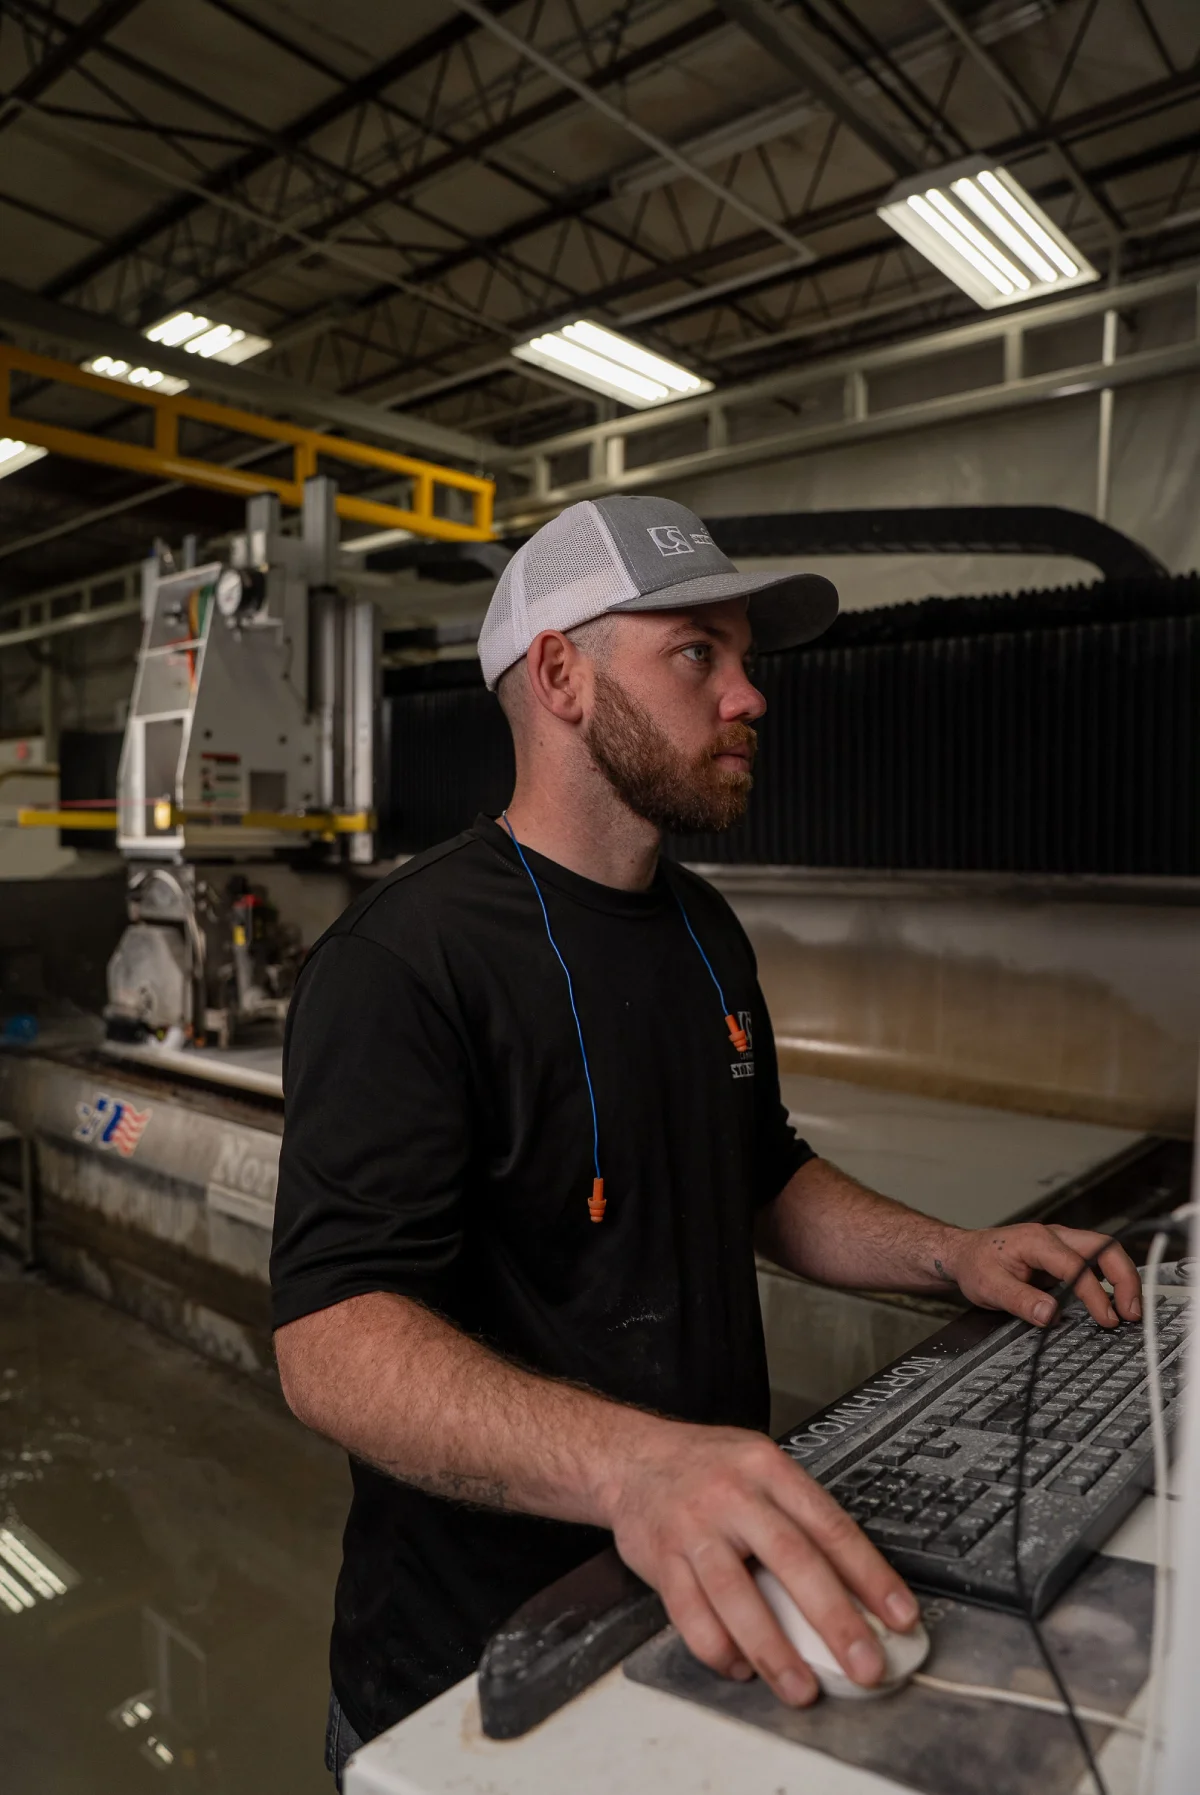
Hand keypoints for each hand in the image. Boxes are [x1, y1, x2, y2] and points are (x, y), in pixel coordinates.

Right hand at [599, 1418, 920, 1705]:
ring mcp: (693, 1528)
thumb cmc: (708, 1468)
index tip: (900, 1617)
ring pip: (737, 1596)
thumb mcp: (760, 1467)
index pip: (830, 1526)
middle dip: (834, 1620)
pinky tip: (740, 1668)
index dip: (870, 1575)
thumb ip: (799, 1517)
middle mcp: (732, 1495)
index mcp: (768, 1469)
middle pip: (791, 1560)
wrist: (631, 1458)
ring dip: (773, 1650)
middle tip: (865, 1665)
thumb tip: (856, 1588)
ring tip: (802, 1689)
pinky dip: (718, 1650)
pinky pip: (689, 1615)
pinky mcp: (661, 1560)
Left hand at [936, 1222, 1141, 1328]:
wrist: (964, 1253)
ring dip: (1122, 1278)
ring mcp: (1062, 1244)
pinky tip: (1115, 1300)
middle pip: (1104, 1247)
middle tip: (1132, 1311)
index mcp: (1036, 1241)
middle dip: (1124, 1278)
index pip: (1076, 1265)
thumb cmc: (975, 1264)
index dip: (1095, 1294)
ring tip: (1130, 1309)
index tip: (1106, 1318)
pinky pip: (1096, 1262)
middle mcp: (1054, 1236)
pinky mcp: (1064, 1255)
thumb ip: (1021, 1301)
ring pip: (1105, 1251)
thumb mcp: (989, 1287)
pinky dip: (1112, 1279)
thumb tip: (1051, 1315)